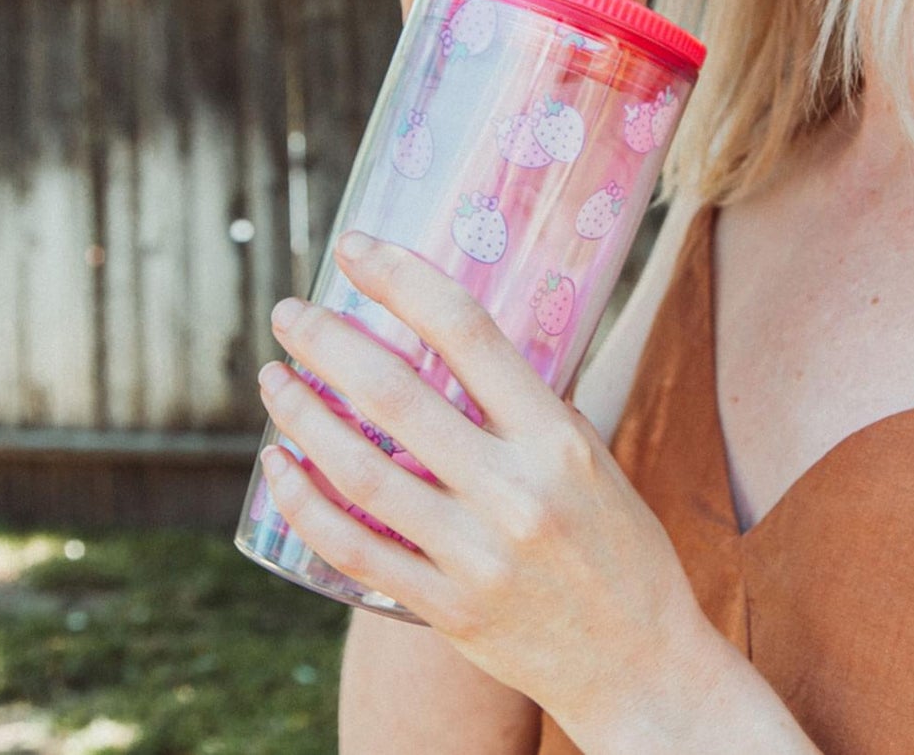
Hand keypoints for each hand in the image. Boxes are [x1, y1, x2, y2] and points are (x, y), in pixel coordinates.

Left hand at [256, 230, 705, 730]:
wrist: (639, 665)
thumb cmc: (621, 547)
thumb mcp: (596, 460)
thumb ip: (532, 411)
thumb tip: (465, 349)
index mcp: (558, 440)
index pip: (470, 333)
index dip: (404, 279)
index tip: (356, 248)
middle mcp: (515, 491)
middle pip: (396, 395)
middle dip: (328, 341)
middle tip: (291, 312)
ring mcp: (474, 555)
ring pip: (360, 468)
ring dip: (302, 414)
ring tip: (274, 378)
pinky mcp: (445, 608)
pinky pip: (353, 546)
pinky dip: (303, 501)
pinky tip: (278, 465)